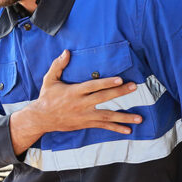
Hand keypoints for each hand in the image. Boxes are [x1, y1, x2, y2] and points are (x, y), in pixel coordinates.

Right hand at [9, 50, 141, 154]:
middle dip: (120, 92)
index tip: (120, 79)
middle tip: (133, 87)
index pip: (93, 86)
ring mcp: (85, 115)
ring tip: (139, 118)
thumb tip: (66, 52)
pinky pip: (103, 126)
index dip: (106, 83)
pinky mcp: (86, 123)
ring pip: (107, 116)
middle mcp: (81, 104)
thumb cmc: (46, 97)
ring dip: (124, 117)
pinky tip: (128, 130)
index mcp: (74, 91)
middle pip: (103, 98)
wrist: (42, 118)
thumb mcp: (49, 80)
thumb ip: (58, 65)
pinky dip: (116, 128)